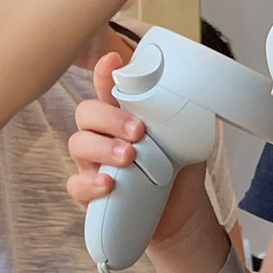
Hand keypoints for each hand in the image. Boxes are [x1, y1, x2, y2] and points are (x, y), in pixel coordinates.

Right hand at [67, 53, 219, 256]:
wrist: (181, 211)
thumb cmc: (178, 169)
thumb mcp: (187, 140)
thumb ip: (183, 118)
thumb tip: (196, 95)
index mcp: (123, 115)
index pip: (108, 88)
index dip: (105, 73)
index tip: (113, 61)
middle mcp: (103, 135)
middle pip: (87, 112)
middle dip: (110, 117)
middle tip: (139, 131)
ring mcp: (93, 163)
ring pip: (78, 144)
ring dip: (103, 147)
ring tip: (130, 157)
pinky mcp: (91, 193)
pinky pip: (76, 185)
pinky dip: (90, 183)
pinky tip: (109, 184)